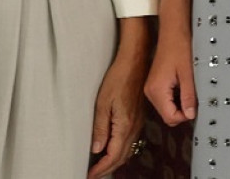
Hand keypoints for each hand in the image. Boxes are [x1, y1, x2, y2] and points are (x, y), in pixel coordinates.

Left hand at [87, 26, 148, 178]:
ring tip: (101, 165)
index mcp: (125, 125)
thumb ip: (100, 127)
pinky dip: (121, 150)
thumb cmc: (119, 77)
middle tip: (94, 173)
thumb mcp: (103, 103)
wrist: (136, 61)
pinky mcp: (138, 116)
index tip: (90, 174)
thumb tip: (97, 148)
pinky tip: (113, 147)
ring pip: (128, 149)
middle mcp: (134, 126)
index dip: (101, 168)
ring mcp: (138, 121)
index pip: (113, 155)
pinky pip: (131, 140)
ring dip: (115, 160)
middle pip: (122, 156)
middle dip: (108, 168)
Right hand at [145, 28, 197, 125]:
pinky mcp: (155, 84)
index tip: (196, 106)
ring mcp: (151, 88)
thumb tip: (190, 115)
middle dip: (182, 111)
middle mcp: (150, 92)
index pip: (169, 117)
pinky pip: (165, 99)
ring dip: (179, 104)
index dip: (184, 116)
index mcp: (157, 91)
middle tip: (195, 99)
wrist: (172, 31)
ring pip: (166, 108)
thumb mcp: (188, 73)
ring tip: (190, 89)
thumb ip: (188, 96)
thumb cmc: (180, 47)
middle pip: (167, 115)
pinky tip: (184, 86)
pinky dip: (176, 97)